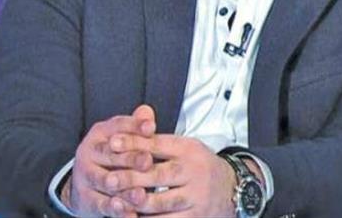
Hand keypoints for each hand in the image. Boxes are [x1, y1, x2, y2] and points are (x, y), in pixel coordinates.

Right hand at [62, 105, 155, 217]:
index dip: (134, 126)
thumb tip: (147, 111)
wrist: (85, 185)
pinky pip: (102, 205)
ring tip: (141, 194)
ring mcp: (85, 176)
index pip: (117, 125)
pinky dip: (117, 211)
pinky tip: (131, 214)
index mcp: (100, 133)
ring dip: (124, 188)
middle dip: (131, 158)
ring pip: (106, 181)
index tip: (152, 128)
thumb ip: (136, 127)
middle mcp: (89, 152)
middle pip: (110, 154)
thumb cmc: (114, 156)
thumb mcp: (124, 139)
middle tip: (148, 161)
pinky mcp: (85, 199)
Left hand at [107, 134, 236, 216]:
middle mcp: (193, 171)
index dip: (133, 143)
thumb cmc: (200, 165)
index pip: (157, 144)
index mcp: (188, 149)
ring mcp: (195, 196)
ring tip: (116, 203)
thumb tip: (126, 132)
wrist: (232, 188)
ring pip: (160, 202)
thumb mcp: (185, 147)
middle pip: (157, 174)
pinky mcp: (195, 217)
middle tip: (109, 179)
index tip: (112, 142)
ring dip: (136, 204)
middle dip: (130, 177)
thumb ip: (157, 142)